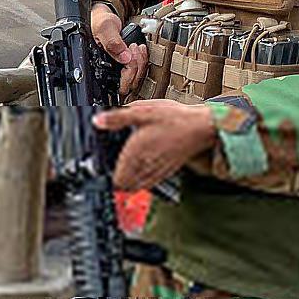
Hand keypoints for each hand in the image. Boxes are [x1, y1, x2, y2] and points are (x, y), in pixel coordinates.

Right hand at [90, 3, 145, 95]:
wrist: (103, 18)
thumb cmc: (99, 23)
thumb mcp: (104, 28)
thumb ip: (112, 42)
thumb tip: (124, 57)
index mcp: (101, 68)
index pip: (119, 85)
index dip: (128, 73)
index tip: (129, 53)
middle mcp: (111, 72)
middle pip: (131, 85)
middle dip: (137, 66)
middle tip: (135, 48)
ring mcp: (120, 69)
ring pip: (137, 79)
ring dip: (142, 63)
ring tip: (138, 47)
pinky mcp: (127, 64)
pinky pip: (139, 70)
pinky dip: (143, 60)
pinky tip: (141, 49)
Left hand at [93, 100, 217, 190]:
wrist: (201, 127)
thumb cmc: (173, 118)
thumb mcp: (140, 111)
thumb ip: (117, 118)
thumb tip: (97, 121)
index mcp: (136, 153)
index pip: (117, 179)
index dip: (108, 178)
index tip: (102, 172)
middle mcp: (147, 166)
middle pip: (127, 186)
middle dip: (117, 182)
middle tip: (111, 172)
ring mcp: (159, 170)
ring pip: (140, 186)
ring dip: (130, 182)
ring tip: (124, 174)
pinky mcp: (169, 169)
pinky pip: (153, 182)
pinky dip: (144, 180)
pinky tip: (143, 172)